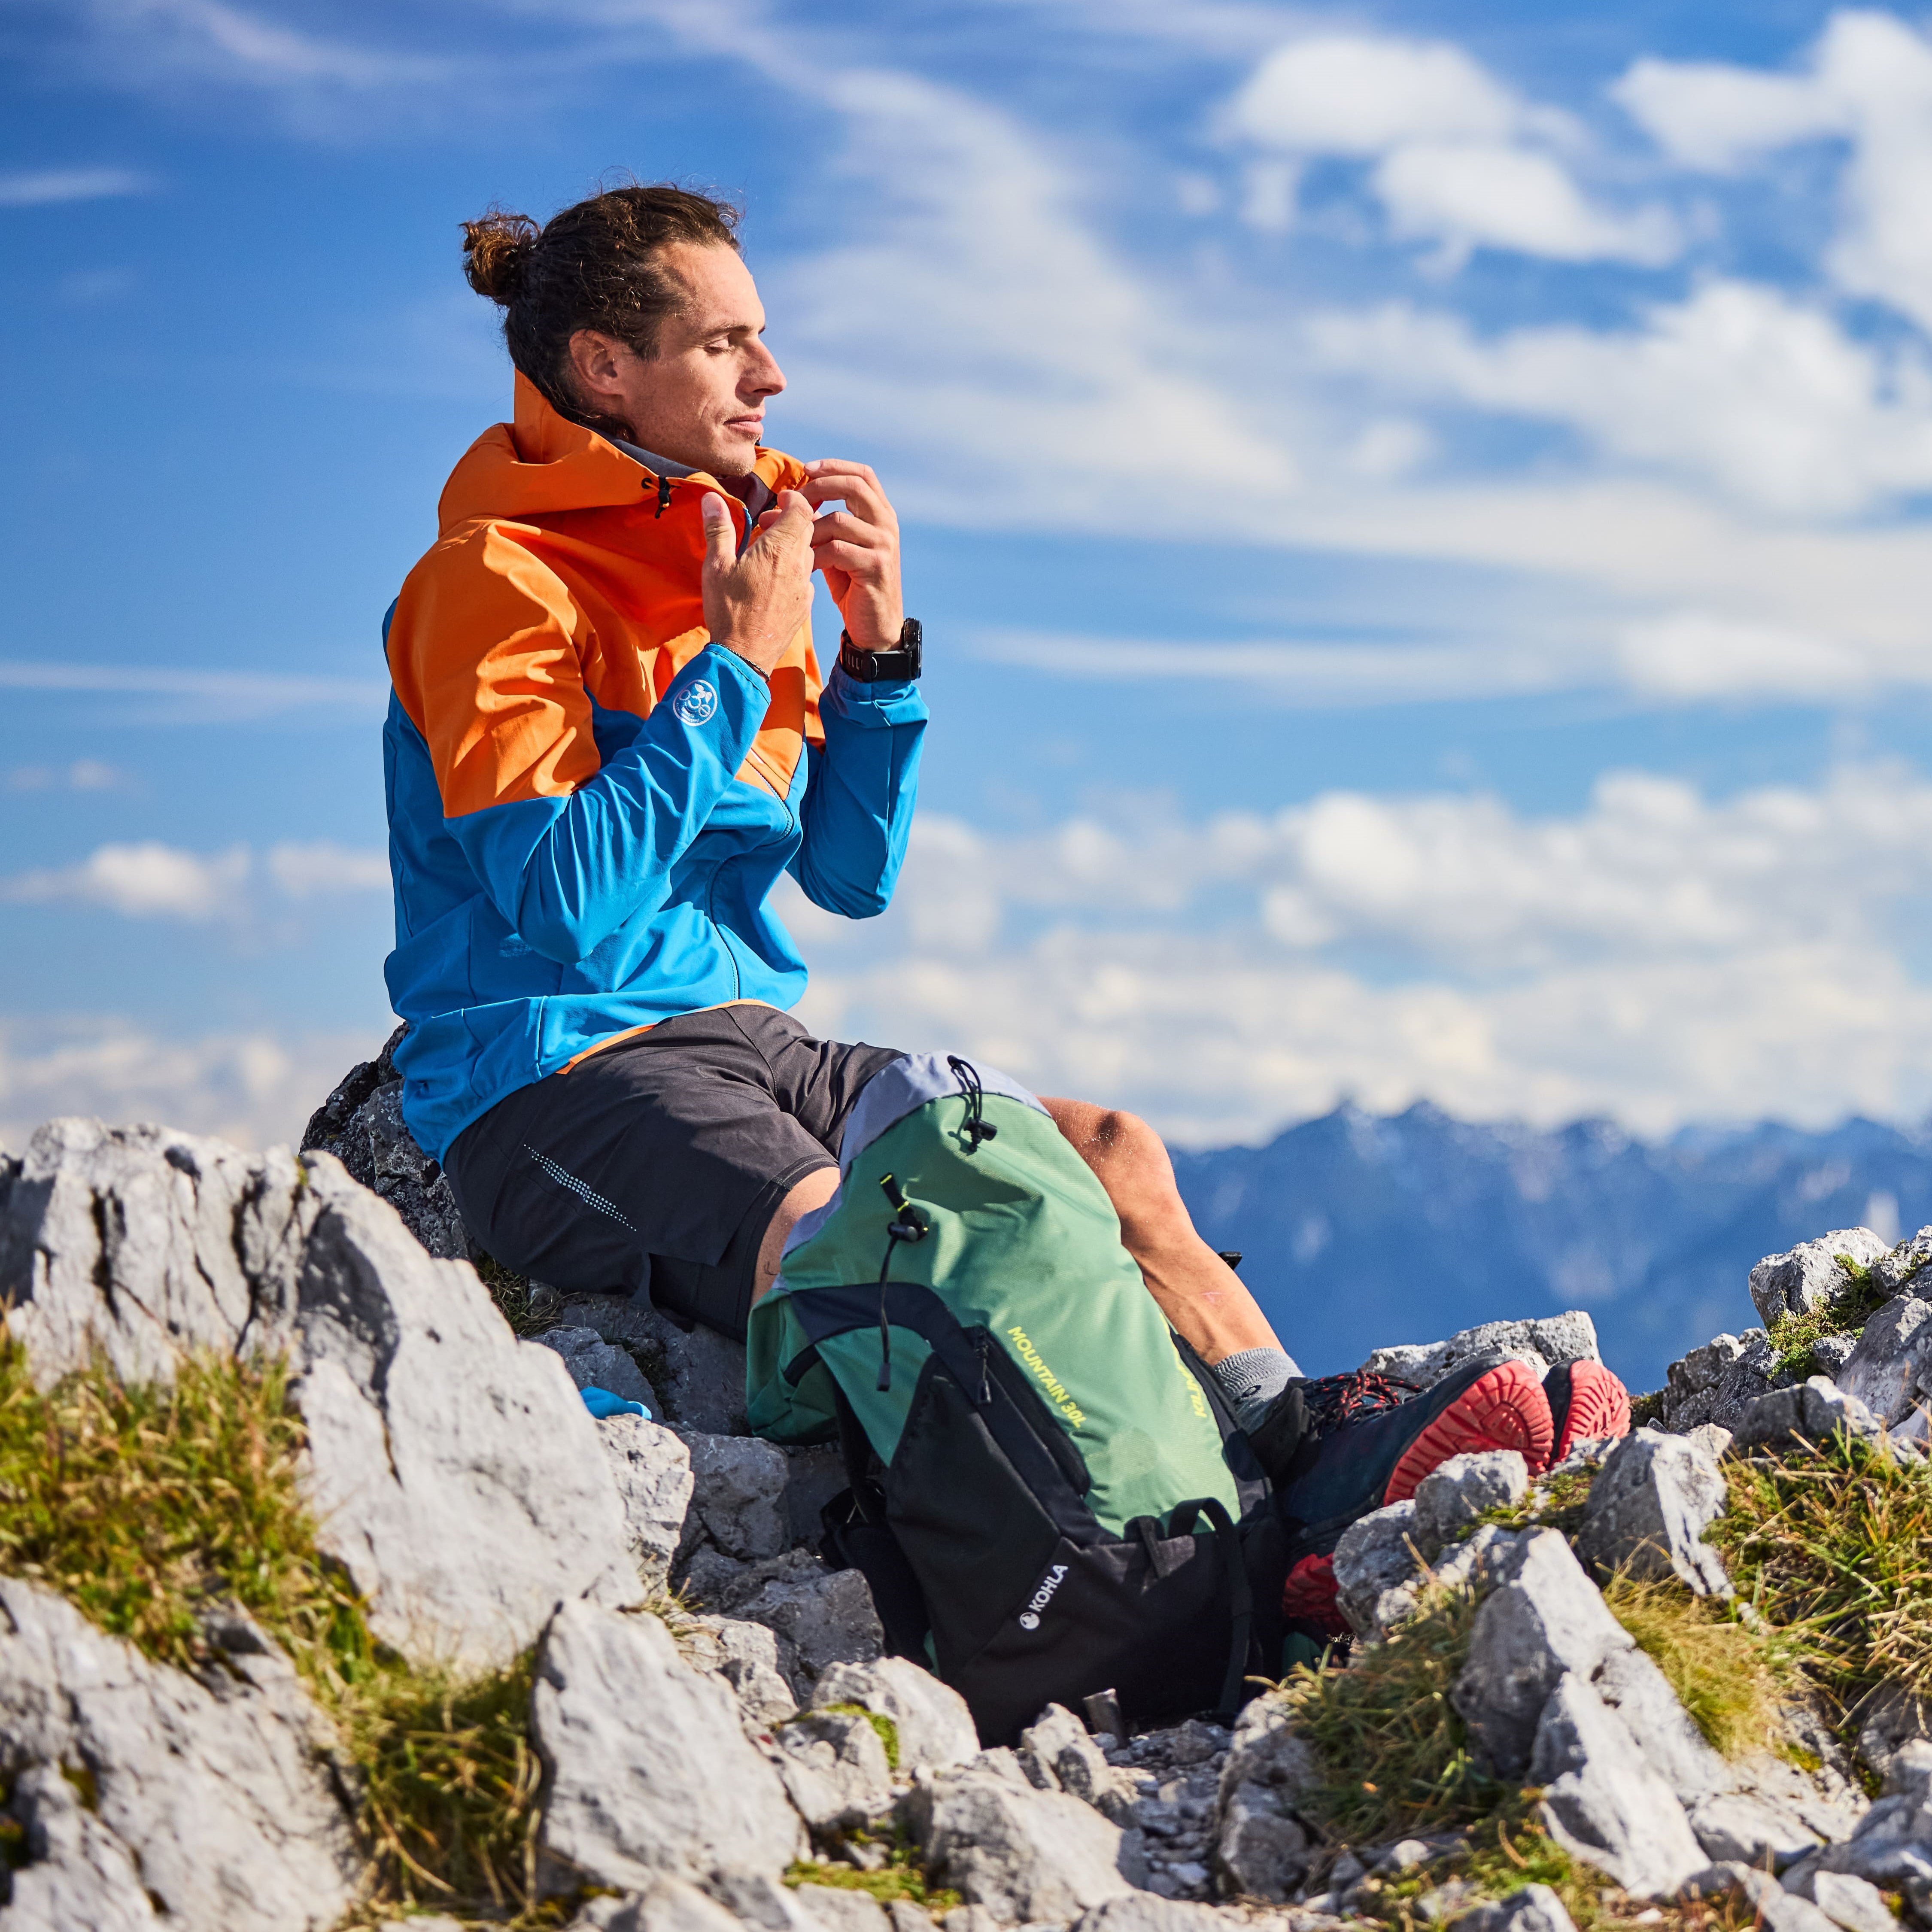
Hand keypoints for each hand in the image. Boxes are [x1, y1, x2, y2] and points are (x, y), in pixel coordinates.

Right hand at [700, 489, 815, 676]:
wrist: (745, 657)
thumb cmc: (728, 610)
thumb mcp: (716, 566)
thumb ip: (718, 529)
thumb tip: (711, 497)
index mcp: (779, 548)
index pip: (801, 509)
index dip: (793, 498)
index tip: (779, 499)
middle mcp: (799, 564)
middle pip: (808, 529)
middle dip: (791, 520)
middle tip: (768, 524)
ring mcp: (805, 586)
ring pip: (808, 553)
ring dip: (793, 545)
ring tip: (768, 551)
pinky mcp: (805, 605)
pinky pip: (805, 577)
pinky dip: (794, 569)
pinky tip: (775, 578)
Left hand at [802, 460, 903, 653]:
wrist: (874, 626)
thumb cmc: (852, 585)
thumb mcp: (835, 548)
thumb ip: (818, 524)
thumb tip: (782, 500)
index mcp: (880, 514)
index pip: (862, 474)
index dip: (834, 466)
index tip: (806, 469)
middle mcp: (886, 524)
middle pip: (854, 486)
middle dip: (819, 488)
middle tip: (792, 502)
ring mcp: (884, 545)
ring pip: (839, 520)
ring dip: (808, 530)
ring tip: (789, 543)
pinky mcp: (876, 566)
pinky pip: (837, 549)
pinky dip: (815, 555)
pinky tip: (803, 566)